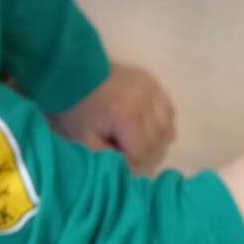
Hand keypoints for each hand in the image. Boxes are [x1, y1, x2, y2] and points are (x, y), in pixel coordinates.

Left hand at [53, 62, 175, 171]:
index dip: (128, 158)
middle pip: (156, 140)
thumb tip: (129, 168)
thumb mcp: (85, 140)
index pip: (141, 152)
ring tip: (135, 135)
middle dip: (141, 148)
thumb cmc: (78, 109)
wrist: (75, 74)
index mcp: (126, 117)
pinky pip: (168, 108)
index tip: (113, 152)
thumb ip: (108, 158)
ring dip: (154, 136)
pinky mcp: (152, 83)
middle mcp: (145, 102)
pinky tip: (149, 124)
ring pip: (166, 126)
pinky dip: (162, 120)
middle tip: (121, 144)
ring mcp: (151, 90)